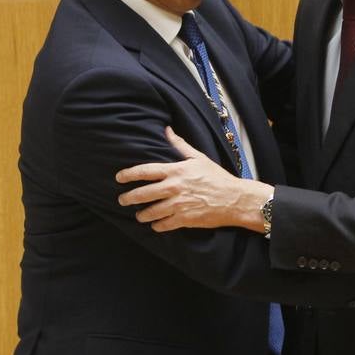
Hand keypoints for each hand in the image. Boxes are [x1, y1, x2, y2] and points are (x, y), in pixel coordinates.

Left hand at [116, 127, 270, 232]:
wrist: (235, 198)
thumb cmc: (217, 176)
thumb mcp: (198, 157)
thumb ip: (180, 145)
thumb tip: (167, 129)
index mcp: (176, 170)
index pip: (145, 171)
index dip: (128, 174)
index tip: (119, 178)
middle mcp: (174, 187)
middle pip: (143, 193)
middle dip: (129, 198)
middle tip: (122, 200)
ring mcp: (178, 204)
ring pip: (151, 212)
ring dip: (142, 215)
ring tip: (139, 215)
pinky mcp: (184, 219)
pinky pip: (163, 224)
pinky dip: (157, 225)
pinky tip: (156, 224)